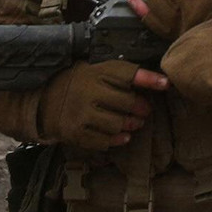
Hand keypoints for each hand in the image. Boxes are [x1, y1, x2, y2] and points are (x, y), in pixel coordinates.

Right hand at [38, 61, 166, 150]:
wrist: (45, 98)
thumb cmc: (81, 82)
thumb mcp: (99, 71)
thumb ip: (123, 75)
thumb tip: (160, 81)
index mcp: (96, 73)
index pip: (128, 75)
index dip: (150, 79)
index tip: (166, 84)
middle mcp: (88, 93)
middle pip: (127, 102)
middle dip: (141, 108)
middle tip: (145, 111)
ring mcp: (81, 114)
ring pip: (117, 124)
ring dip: (131, 125)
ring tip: (135, 124)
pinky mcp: (75, 133)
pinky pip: (103, 140)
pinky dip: (116, 139)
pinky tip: (122, 135)